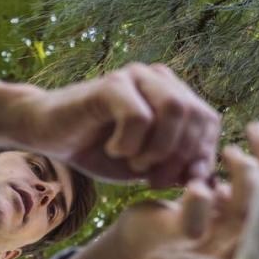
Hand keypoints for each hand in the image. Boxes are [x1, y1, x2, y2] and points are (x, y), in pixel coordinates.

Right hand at [0, 63, 220, 186]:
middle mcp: (159, 79)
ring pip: (175, 109)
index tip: (176, 182)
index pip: (209, 122)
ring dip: (159, 148)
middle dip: (180, 158)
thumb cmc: (100, 150)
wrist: (49, 134)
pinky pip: (139, 115)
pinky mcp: (110, 84)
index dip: (200, 157)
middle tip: (153, 180)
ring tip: (136, 164)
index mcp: (174, 94)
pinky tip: (113, 150)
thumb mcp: (146, 167)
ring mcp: (136, 76)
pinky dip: (130, 144)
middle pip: (196, 115)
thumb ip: (178, 169)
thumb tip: (209, 182)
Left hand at [115, 121, 258, 258]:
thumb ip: (252, 174)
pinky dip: (200, 201)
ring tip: (230, 151)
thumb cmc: (186, 212)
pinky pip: (196, 223)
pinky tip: (198, 183)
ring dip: (243, 177)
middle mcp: (239, 241)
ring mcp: (211, 244)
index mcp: (255, 230)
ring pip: (241, 215)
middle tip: (255, 129)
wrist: (138, 246)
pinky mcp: (181, 239)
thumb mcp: (226, 191)